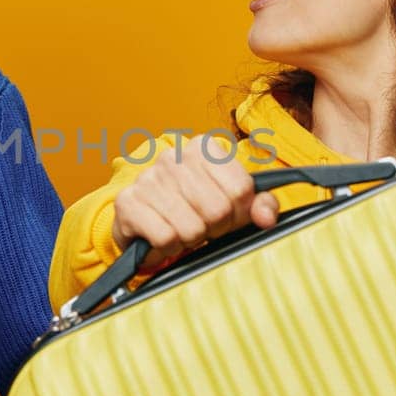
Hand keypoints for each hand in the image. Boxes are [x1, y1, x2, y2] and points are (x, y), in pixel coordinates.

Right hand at [111, 142, 278, 269]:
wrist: (143, 224)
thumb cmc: (192, 210)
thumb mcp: (232, 204)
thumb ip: (259, 205)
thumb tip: (267, 217)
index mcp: (203, 148)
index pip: (241, 189)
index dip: (239, 213)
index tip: (227, 215)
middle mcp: (173, 156)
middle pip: (218, 209)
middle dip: (214, 228)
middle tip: (202, 225)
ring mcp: (148, 178)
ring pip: (192, 227)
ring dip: (190, 239)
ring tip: (181, 230)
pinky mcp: (128, 203)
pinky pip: (166, 238)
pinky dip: (168, 247)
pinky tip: (163, 237)